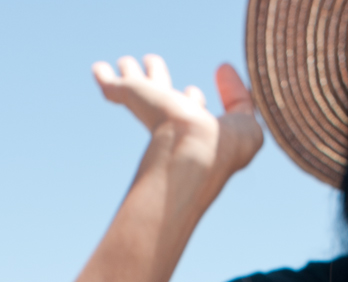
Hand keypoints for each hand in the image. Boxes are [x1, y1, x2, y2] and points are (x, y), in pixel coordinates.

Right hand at [92, 55, 262, 191]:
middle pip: (163, 94)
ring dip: (133, 75)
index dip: (194, 100)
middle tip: (153, 64)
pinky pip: (116, 87)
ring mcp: (153, 109)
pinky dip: (107, 80)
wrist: (196, 153)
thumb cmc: (226, 147)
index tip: (195, 92)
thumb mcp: (248, 125)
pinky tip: (100, 71)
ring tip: (126, 63)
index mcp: (197, 130)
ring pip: (139, 88)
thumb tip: (223, 69)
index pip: (193, 111)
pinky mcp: (135, 99)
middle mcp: (173, 120)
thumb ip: (240, 99)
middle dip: (160, 81)